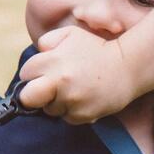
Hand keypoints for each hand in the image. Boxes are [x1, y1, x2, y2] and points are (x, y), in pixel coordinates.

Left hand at [15, 26, 138, 122]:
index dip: (32, 74)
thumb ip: (47, 41)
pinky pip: (67, 118)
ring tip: (73, 89)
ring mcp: (71, 100)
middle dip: (32, 95)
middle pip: (28, 98)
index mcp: (53, 61)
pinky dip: (72, 111)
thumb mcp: (70, 35)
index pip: (26, 74)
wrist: (128, 67)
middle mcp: (59, 82)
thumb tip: (37, 55)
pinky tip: (84, 98)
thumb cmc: (96, 49)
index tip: (42, 74)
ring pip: (49, 109)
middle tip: (45, 90)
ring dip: (56, 102)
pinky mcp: (83, 115)